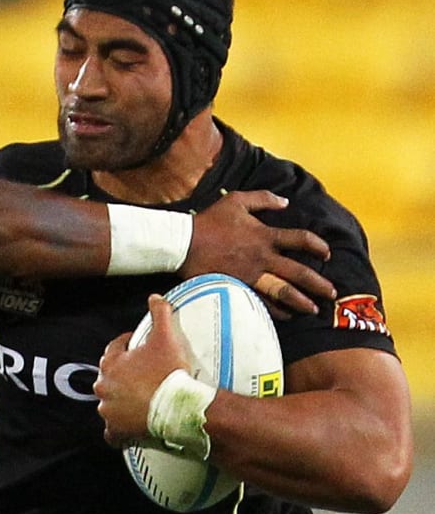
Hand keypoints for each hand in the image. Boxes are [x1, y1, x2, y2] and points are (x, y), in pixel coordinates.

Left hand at [95, 295, 188, 446]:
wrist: (177, 408)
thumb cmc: (169, 373)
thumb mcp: (166, 337)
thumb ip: (160, 314)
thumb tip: (155, 297)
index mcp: (111, 363)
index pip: (114, 349)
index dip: (126, 345)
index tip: (135, 346)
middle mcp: (104, 386)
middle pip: (109, 377)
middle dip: (121, 375)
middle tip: (140, 376)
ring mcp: (108, 409)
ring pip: (109, 403)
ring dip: (119, 402)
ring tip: (137, 400)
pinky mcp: (116, 430)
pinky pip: (112, 433)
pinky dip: (118, 431)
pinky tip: (126, 429)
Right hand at [184, 191, 334, 317]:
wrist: (184, 243)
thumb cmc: (209, 221)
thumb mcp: (237, 200)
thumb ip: (263, 199)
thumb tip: (285, 201)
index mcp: (265, 235)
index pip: (301, 240)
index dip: (318, 246)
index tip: (327, 253)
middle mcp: (263, 257)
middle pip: (299, 272)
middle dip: (318, 284)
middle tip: (330, 292)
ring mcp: (251, 275)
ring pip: (284, 291)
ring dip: (302, 302)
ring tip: (313, 309)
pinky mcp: (238, 286)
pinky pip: (262, 301)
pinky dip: (276, 310)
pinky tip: (285, 314)